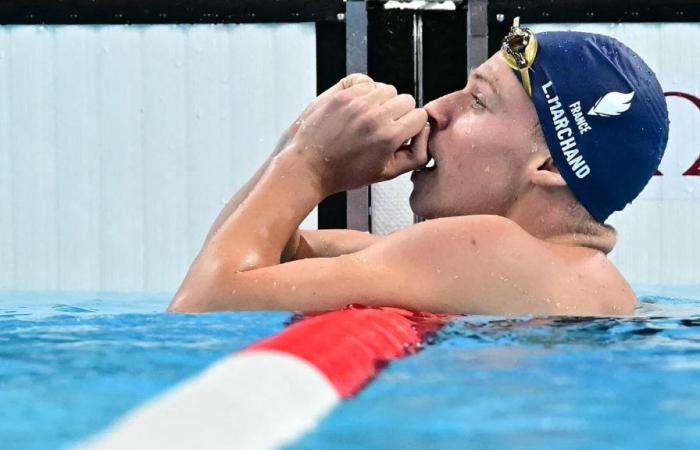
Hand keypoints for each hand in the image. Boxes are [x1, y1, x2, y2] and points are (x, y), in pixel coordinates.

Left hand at [281, 74, 429, 193]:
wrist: (307, 167)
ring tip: (368, 117)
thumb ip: (414, 155)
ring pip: (386, 88)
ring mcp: (355, 101)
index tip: (402, 132)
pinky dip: (363, 89)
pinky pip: (364, 80)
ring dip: (382, 100)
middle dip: (399, 113)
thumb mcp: (386, 174)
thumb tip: (424, 133)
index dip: (412, 126)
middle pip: (405, 99)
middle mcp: (374, 115)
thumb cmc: (342, 173)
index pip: (419, 115)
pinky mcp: (339, 93)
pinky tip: (357, 106)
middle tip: (384, 127)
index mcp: (388, 136)